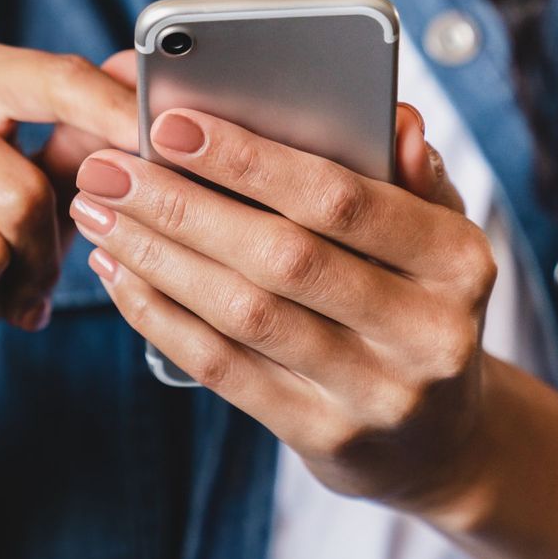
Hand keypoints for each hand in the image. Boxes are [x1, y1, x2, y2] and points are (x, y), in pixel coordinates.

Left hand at [70, 103, 496, 512]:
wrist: (440, 440)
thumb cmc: (419, 306)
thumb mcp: (438, 238)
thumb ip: (410, 177)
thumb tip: (394, 118)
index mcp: (459, 261)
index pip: (343, 199)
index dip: (250, 160)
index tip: (170, 125)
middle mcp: (427, 332)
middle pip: (282, 257)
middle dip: (182, 206)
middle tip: (107, 168)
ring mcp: (376, 394)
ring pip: (245, 315)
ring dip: (158, 257)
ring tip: (98, 214)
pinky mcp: (325, 437)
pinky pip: (225, 370)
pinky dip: (162, 318)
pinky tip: (121, 276)